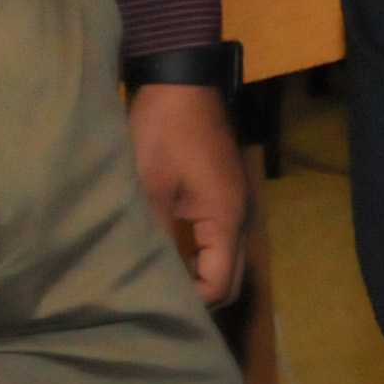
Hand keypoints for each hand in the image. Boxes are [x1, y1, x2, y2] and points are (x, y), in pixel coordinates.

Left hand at [128, 82, 246, 305]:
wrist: (182, 78)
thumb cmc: (163, 130)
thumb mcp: (149, 185)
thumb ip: (153, 233)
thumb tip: (144, 275)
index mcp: (226, 218)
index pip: (220, 283)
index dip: (192, 303)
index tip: (156, 305)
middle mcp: (240, 217)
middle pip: (231, 278)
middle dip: (201, 297)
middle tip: (160, 303)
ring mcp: (235, 204)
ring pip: (228, 259)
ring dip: (202, 276)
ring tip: (164, 284)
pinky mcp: (224, 193)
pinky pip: (220, 239)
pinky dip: (202, 256)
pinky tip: (172, 256)